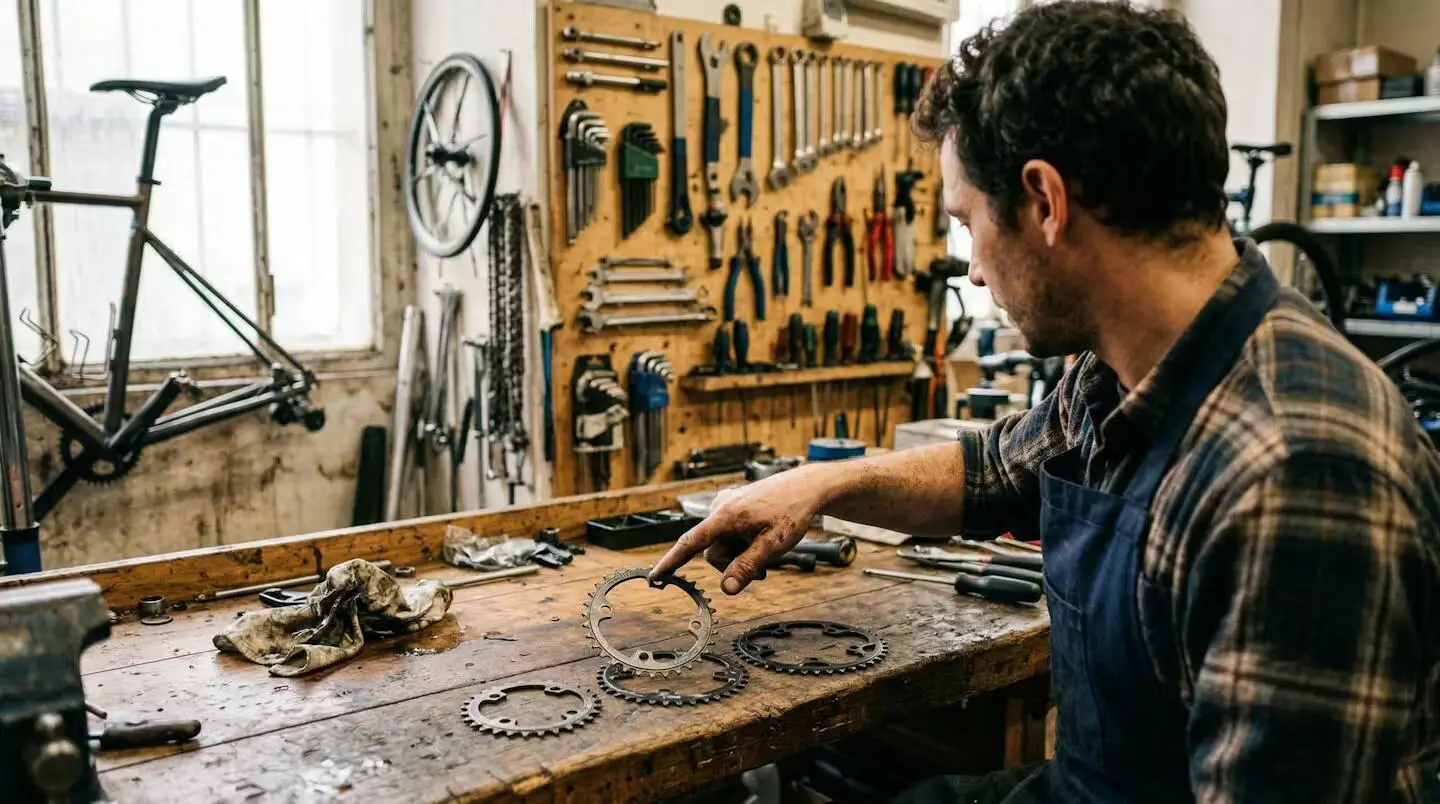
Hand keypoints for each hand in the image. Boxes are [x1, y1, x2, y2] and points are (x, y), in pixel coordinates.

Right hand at [648, 466, 832, 594]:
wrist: (807, 487)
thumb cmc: (792, 512)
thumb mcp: (773, 545)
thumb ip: (747, 567)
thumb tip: (726, 590)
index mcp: (725, 515)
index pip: (690, 543)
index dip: (671, 563)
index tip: (654, 578)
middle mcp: (720, 507)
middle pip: (714, 552)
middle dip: (734, 564)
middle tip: (763, 570)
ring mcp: (726, 505)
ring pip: (723, 545)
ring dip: (741, 555)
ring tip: (767, 552)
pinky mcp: (733, 506)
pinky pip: (729, 534)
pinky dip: (743, 544)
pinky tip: (762, 539)